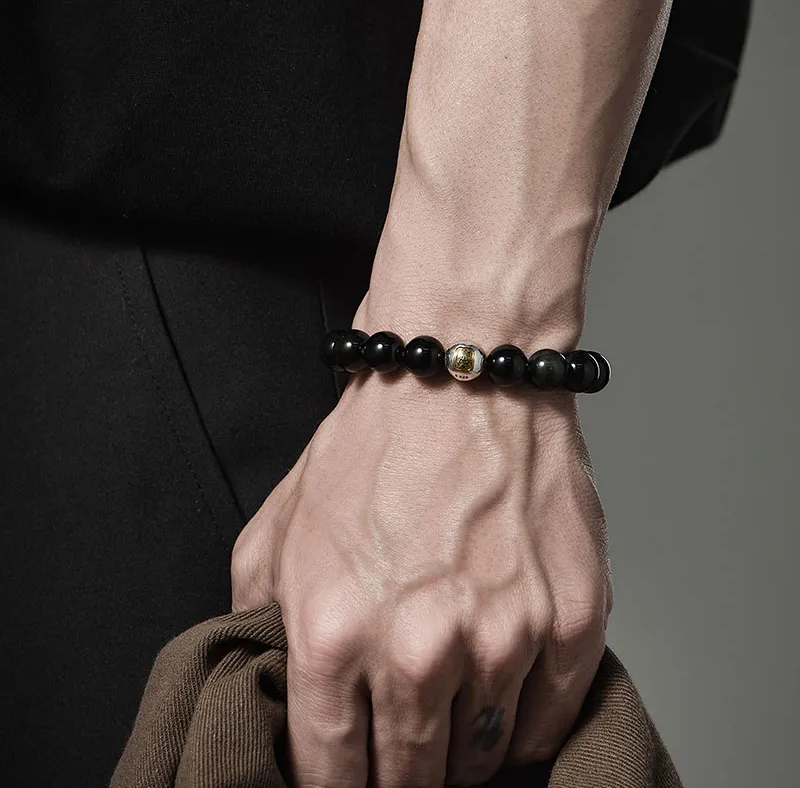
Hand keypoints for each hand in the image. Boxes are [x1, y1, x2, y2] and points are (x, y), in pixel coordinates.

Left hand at [231, 355, 612, 787]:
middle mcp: (419, 647)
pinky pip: (549, 722)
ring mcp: (505, 637)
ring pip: (482, 760)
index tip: (348, 783)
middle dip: (398, 779)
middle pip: (410, 781)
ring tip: (449, 710)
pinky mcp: (572, 620)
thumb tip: (273, 689)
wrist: (460, 379)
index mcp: (334, 632)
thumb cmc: (375, 449)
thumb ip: (257, 622)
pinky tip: (501, 693)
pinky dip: (523, 724)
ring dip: (462, 750)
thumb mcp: (277, 531)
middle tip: (399, 753)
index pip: (329, 772)